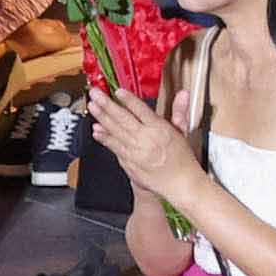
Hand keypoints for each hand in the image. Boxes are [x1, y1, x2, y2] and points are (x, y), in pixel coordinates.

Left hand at [83, 76, 202, 209]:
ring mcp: (136, 152)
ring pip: (116, 132)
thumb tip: (183, 95)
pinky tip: (96, 130)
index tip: (118, 91)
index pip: (141, 110)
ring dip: (102, 118)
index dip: (128, 100)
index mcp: (160, 129)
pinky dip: (104, 138)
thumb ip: (179, 111)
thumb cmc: (181, 159)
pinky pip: (114, 148)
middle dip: (107, 104)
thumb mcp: (183, 132)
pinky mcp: (129, 163)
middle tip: (96, 94)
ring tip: (93, 107)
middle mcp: (146, 139)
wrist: (180, 184)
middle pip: (123, 119)